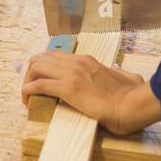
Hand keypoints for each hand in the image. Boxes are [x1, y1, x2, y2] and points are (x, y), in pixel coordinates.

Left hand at [21, 50, 160, 134]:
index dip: (43, 67)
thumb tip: (120, 72)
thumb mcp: (127, 78)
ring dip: (26, 81)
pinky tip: (28, 102)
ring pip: (35, 67)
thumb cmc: (132, 96)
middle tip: (30, 90)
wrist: (133, 105)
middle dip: (30, 73)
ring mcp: (72, 74)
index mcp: (87, 61)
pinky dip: (28, 92)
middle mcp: (77, 63)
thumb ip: (120, 73)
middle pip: (40, 58)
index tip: (41, 80)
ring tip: (27, 98)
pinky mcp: (68, 89)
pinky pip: (38, 85)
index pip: (56, 56)